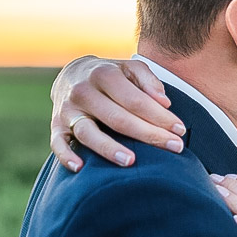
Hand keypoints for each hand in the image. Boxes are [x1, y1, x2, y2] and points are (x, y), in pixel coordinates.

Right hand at [50, 56, 186, 171]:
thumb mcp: (130, 68)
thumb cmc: (111, 75)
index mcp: (104, 74)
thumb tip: (164, 103)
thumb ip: (148, 80)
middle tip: (174, 148)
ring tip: (131, 161)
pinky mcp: (55, 125)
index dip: (160, 117)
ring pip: (88, 132)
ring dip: (109, 148)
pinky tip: (80, 168)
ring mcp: (67, 110)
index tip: (180, 131)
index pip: (136, 100)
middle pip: (118, 118)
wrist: (72, 74)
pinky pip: (58, 143)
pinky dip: (66, 156)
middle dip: (148, 134)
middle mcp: (83, 91)